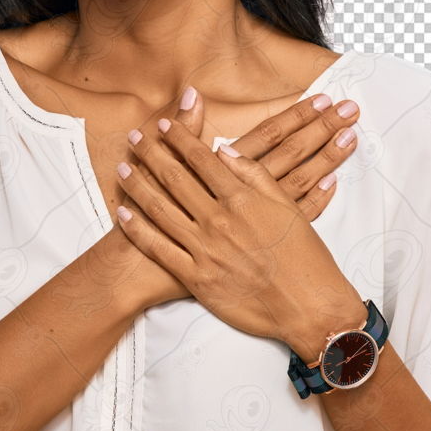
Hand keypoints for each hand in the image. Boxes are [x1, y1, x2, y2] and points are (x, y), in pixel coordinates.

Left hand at [115, 89, 365, 360]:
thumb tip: (225, 152)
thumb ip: (256, 177)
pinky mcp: (196, 277)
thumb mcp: (290, 208)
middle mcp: (218, 220)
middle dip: (151, 155)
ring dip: (138, 186)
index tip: (164, 124)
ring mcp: (204, 249)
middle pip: (175, 179)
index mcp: (242, 199)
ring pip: (160, 209)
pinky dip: (137, 229)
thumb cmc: (305, 258)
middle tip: (134, 139)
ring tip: (123, 169)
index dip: (179, 139)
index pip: (201, 159)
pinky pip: (159, 248)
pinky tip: (123, 214)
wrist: (308, 306)